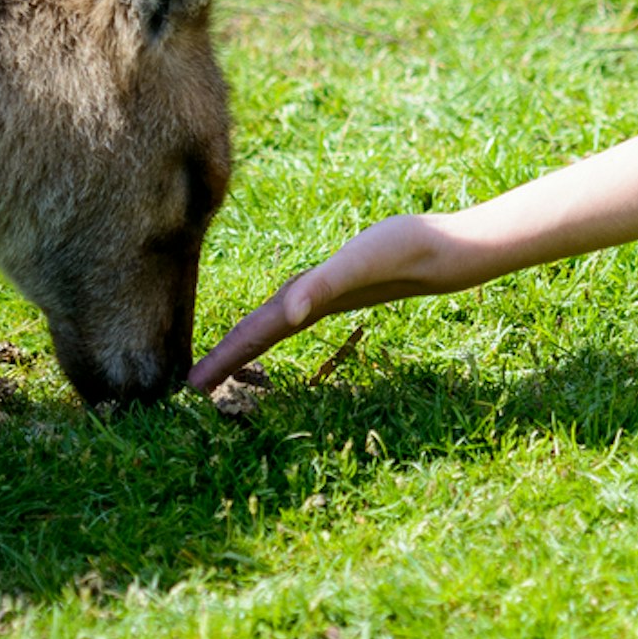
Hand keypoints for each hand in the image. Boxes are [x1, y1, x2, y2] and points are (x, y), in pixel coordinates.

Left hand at [187, 211, 471, 387]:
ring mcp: (328, 296)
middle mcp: (312, 304)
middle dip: (227, 358)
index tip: (189, 388)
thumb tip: (287, 315)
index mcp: (306, 305)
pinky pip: (300, 305)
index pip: (253, 336)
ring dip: (250, 342)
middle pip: (260, 334)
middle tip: (193, 384)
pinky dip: (280, 316)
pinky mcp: (343, 283)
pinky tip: (284, 316)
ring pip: (277, 322)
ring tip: (226, 355)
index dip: (221, 360)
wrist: (449, 251)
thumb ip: (321, 288)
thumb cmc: (403, 252)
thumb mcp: (357, 265)